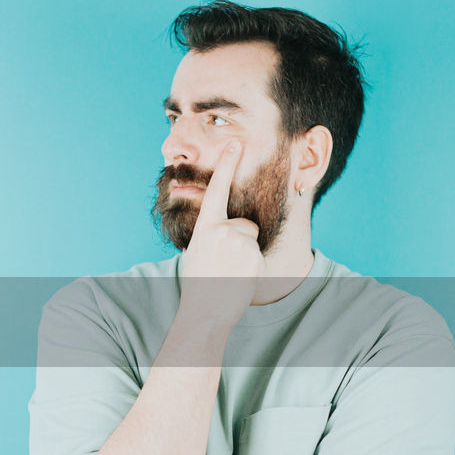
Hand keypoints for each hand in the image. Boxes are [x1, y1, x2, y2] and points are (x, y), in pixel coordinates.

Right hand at [177, 140, 264, 332]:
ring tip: (230, 271)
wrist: (206, 310)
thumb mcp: (197, 251)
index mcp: (205, 227)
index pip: (217, 190)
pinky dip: (251, 264)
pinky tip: (239, 276)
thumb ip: (210, 233)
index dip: (227, 165)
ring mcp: (239, 242)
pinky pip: (257, 252)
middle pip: (244, 223)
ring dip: (245, 253)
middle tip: (224, 263)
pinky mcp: (253, 255)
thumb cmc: (199, 282)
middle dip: (239, 240)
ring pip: (251, 237)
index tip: (235, 144)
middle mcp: (222, 230)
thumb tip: (222, 226)